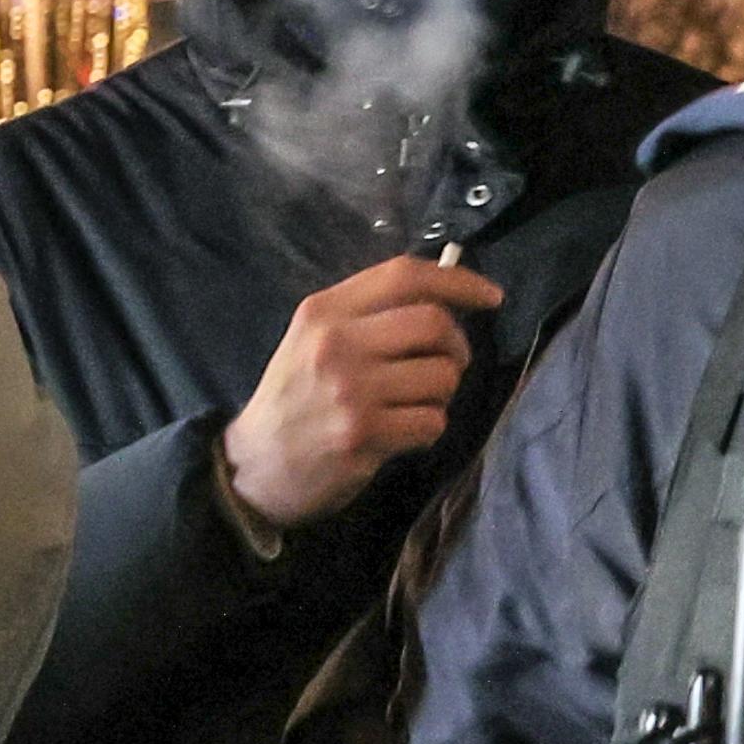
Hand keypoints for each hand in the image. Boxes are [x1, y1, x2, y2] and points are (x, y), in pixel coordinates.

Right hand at [221, 256, 505, 532]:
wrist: (253, 467)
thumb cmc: (294, 399)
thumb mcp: (313, 339)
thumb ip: (367, 315)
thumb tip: (445, 300)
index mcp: (324, 311)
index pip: (405, 276)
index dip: (459, 281)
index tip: (491, 297)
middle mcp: (336, 343)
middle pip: (434, 323)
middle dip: (456, 346)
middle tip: (447, 364)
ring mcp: (350, 391)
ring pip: (441, 375)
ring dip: (443, 393)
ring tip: (416, 403)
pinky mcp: (362, 435)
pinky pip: (431, 421)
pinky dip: (429, 427)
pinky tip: (403, 432)